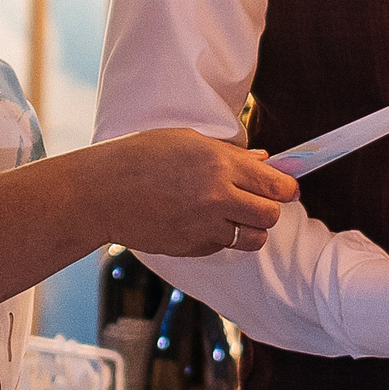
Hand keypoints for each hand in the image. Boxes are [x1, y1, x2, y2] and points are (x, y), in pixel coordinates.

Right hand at [94, 128, 298, 257]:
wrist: (101, 192)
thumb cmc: (140, 157)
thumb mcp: (188, 142)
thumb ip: (231, 154)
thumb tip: (265, 161)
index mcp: (219, 165)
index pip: (276, 185)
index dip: (286, 187)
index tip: (287, 188)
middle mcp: (217, 198)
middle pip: (271, 215)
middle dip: (269, 208)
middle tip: (257, 200)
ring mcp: (204, 226)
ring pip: (253, 238)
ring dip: (250, 227)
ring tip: (233, 214)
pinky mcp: (192, 247)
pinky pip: (223, 246)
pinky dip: (221, 237)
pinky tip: (201, 221)